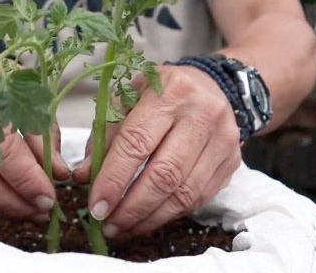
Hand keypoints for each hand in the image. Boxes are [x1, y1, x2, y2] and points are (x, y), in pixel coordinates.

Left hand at [73, 65, 241, 236]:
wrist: (211, 86)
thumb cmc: (160, 94)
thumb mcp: (127, 101)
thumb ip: (104, 138)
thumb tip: (83, 177)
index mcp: (169, 92)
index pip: (136, 143)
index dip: (113, 180)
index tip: (96, 206)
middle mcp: (201, 114)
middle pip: (164, 175)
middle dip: (131, 207)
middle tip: (108, 225)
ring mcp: (222, 140)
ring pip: (184, 193)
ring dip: (149, 218)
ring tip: (124, 228)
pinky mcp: (231, 162)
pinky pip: (198, 199)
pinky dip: (169, 214)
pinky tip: (148, 219)